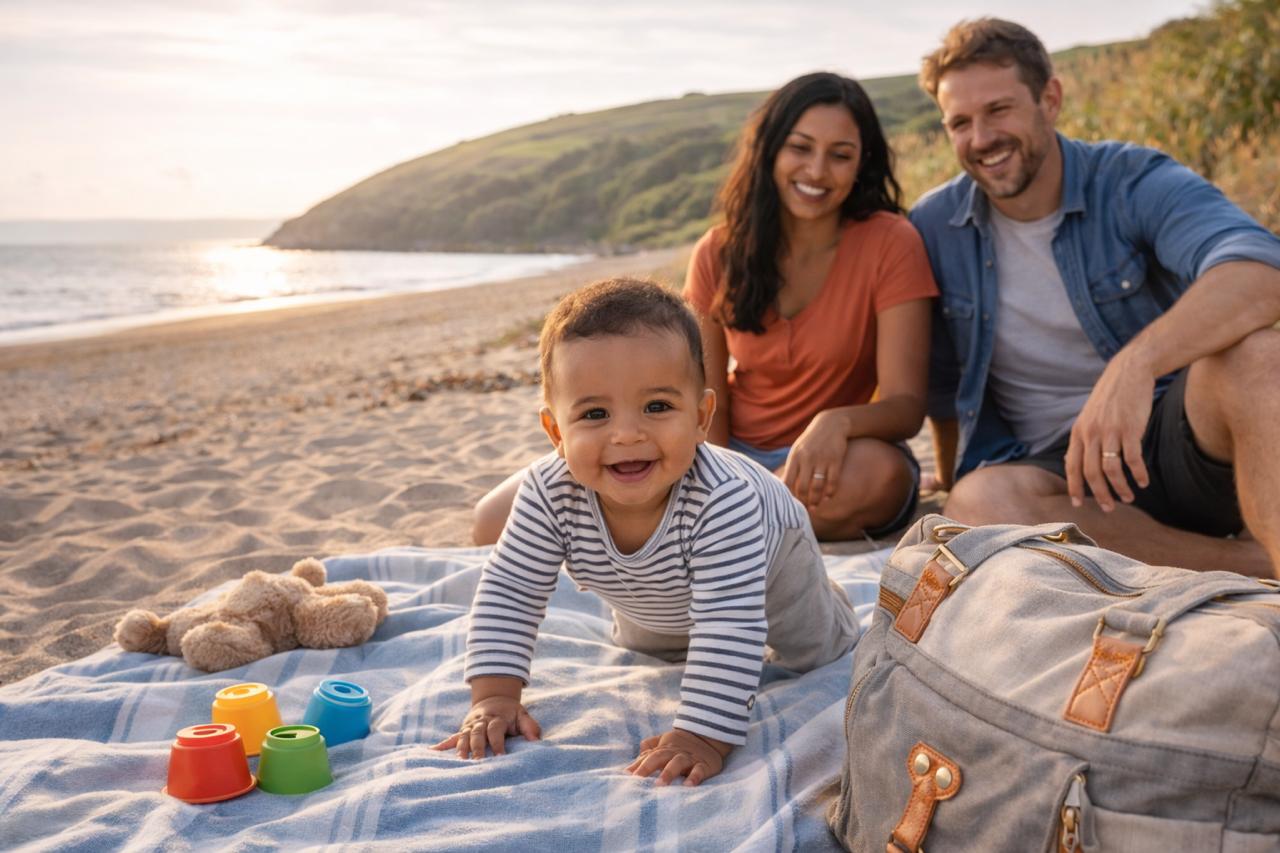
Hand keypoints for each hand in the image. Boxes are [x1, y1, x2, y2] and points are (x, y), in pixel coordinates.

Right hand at [432, 695, 540, 758]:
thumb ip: (530, 727)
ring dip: (462, 749)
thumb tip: (536, 741)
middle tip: (479, 763)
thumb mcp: (523, 715)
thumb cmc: (511, 714)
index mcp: (497, 718)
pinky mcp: (463, 730)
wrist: (495, 699)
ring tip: (461, 763)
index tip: (501, 757)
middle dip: (478, 748)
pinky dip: (442, 745)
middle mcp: (481, 721)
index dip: (498, 743)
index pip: (496, 730)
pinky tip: (432, 752)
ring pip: (464, 736)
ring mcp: (470, 725)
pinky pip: (452, 737)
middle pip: (478, 734)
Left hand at [626, 728, 731, 786]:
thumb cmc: (680, 745)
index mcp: (663, 749)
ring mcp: (689, 758)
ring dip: (668, 773)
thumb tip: (630, 765)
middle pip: (659, 757)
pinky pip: (699, 771)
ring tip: (659, 784)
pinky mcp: (703, 765)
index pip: (648, 756)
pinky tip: (688, 786)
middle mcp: (674, 753)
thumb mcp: (664, 743)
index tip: (627, 775)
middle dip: (648, 767)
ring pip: (677, 763)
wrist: (708, 736)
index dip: (637, 765)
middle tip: (638, 779)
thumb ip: (648, 751)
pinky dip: (694, 778)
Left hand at [782, 411, 848, 507]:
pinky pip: (832, 481)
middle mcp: (807, 458)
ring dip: (816, 500)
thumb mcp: (797, 450)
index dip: (788, 495)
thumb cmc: (811, 441)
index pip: (787, 481)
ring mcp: (822, 459)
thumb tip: (781, 485)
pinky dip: (830, 492)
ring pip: (817, 486)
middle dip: (803, 501)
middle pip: (802, 487)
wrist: (830, 424)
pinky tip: (828, 497)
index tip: (789, 504)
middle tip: (804, 509)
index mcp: (795, 457)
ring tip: (815, 506)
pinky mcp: (835, 460)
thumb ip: (791, 466)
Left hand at [1064, 352, 1153, 511]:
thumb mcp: (1088, 416)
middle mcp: (1091, 434)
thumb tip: (1071, 462)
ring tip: (1129, 497)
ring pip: (1111, 470)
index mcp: (1079, 432)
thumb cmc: (1111, 397)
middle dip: (1100, 494)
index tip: (1077, 504)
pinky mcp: (1130, 429)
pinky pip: (1132, 459)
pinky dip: (1138, 473)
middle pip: (1091, 473)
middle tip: (1109, 508)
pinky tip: (1144, 481)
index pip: (1071, 466)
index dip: (1074, 487)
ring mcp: (1110, 432)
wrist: (1130, 372)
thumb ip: (1082, 439)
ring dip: (1120, 488)